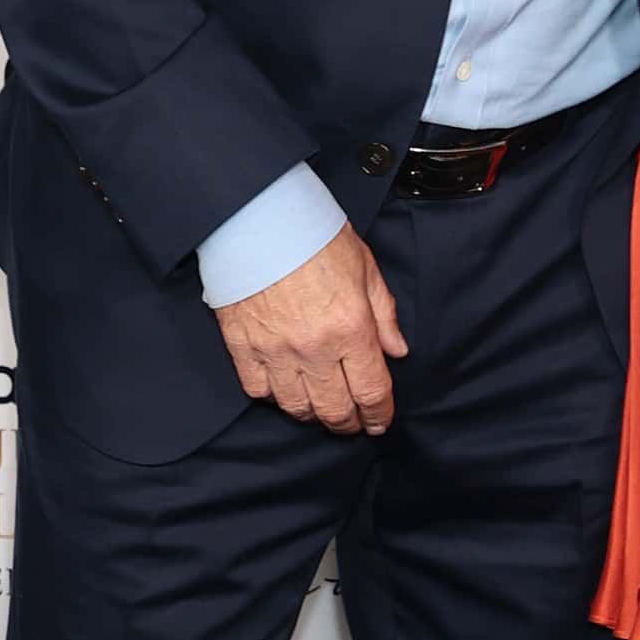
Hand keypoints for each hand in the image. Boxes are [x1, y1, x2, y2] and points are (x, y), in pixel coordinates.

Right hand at [215, 224, 407, 434]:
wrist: (257, 216)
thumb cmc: (313, 235)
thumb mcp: (365, 267)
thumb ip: (384, 314)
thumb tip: (396, 350)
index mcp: (351, 328)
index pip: (372, 392)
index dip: (379, 415)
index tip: (380, 421)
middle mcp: (315, 348)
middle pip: (334, 410)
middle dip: (348, 423)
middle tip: (353, 422)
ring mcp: (275, 351)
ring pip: (296, 407)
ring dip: (312, 413)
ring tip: (320, 406)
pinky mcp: (242, 346)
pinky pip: (259, 390)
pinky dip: (274, 396)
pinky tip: (284, 387)